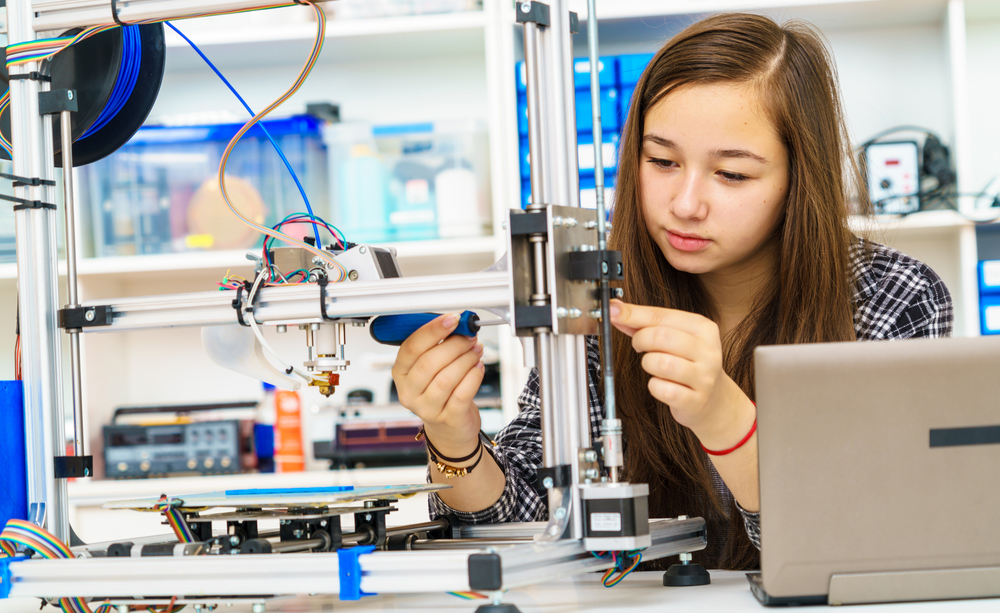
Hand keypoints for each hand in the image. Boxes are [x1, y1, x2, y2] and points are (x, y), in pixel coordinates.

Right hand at [391, 313, 484, 457]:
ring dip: (465, 359)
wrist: (449, 428)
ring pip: (446, 378)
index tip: (452, 319)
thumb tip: (458, 324)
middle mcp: (409, 392)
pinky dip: (473, 377)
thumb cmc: (441, 392)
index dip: (432, 330)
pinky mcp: (447, 418)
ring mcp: (426, 408)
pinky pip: (461, 394)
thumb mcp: (432, 368)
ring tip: (476, 351)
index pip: (411, 347)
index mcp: (401, 373)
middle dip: (454, 345)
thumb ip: (439, 345)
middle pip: (429, 363)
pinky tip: (478, 367)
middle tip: (469, 337)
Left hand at [608, 299, 749, 446]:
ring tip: (653, 366)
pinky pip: (662, 389)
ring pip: (660, 363)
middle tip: (639, 346)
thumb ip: (645, 324)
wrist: (714, 399)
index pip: (661, 315)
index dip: (632, 314)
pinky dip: (654, 386)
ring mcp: (704, 377)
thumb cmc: (688, 363)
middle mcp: (708, 350)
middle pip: (661, 337)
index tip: (612, 312)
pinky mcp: (696, 400)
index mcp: (703, 328)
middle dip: (640, 340)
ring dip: (647, 363)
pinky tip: (661, 385)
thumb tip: (616, 311)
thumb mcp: (674, 338)